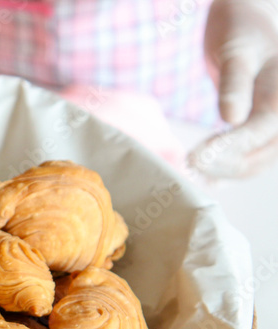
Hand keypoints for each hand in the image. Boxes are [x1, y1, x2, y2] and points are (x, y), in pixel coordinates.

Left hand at [188, 0, 277, 177]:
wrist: (250, 30)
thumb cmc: (242, 34)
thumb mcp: (237, 52)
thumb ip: (234, 83)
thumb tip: (232, 118)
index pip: (260, 129)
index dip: (228, 147)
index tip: (195, 157)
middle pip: (260, 154)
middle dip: (222, 165)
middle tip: (187, 165)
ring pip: (255, 164)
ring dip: (223, 172)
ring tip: (192, 172)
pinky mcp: (263, 134)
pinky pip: (250, 160)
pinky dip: (226, 171)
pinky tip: (205, 177)